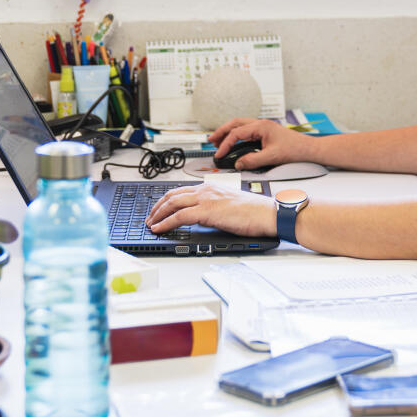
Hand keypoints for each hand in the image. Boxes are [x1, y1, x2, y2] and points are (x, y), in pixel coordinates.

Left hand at [145, 182, 275, 236]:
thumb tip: (202, 216)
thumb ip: (213, 206)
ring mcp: (205, 199)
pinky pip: (179, 216)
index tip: (159, 209)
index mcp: (211, 187)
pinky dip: (166, 222)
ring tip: (151, 224)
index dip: (167, 200)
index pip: (182, 191)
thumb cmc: (254, 211)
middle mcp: (206, 190)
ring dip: (158, 215)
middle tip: (150, 217)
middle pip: (173, 195)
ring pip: (173, 204)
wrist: (266, 213)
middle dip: (157, 207)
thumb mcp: (229, 204)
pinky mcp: (207, 211)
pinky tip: (160, 229)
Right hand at [208, 118, 313, 169]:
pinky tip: (234, 143)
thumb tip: (238, 164)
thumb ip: (253, 161)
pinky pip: (246, 131)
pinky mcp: (266, 133)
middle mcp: (261, 124)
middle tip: (211, 141)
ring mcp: (263, 127)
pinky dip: (237, 135)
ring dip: (228, 132)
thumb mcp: (272, 157)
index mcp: (261, 126)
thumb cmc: (295, 150)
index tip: (219, 154)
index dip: (226, 144)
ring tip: (219, 142)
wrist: (308, 149)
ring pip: (240, 125)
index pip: (237, 133)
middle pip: (235, 123)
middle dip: (222, 131)